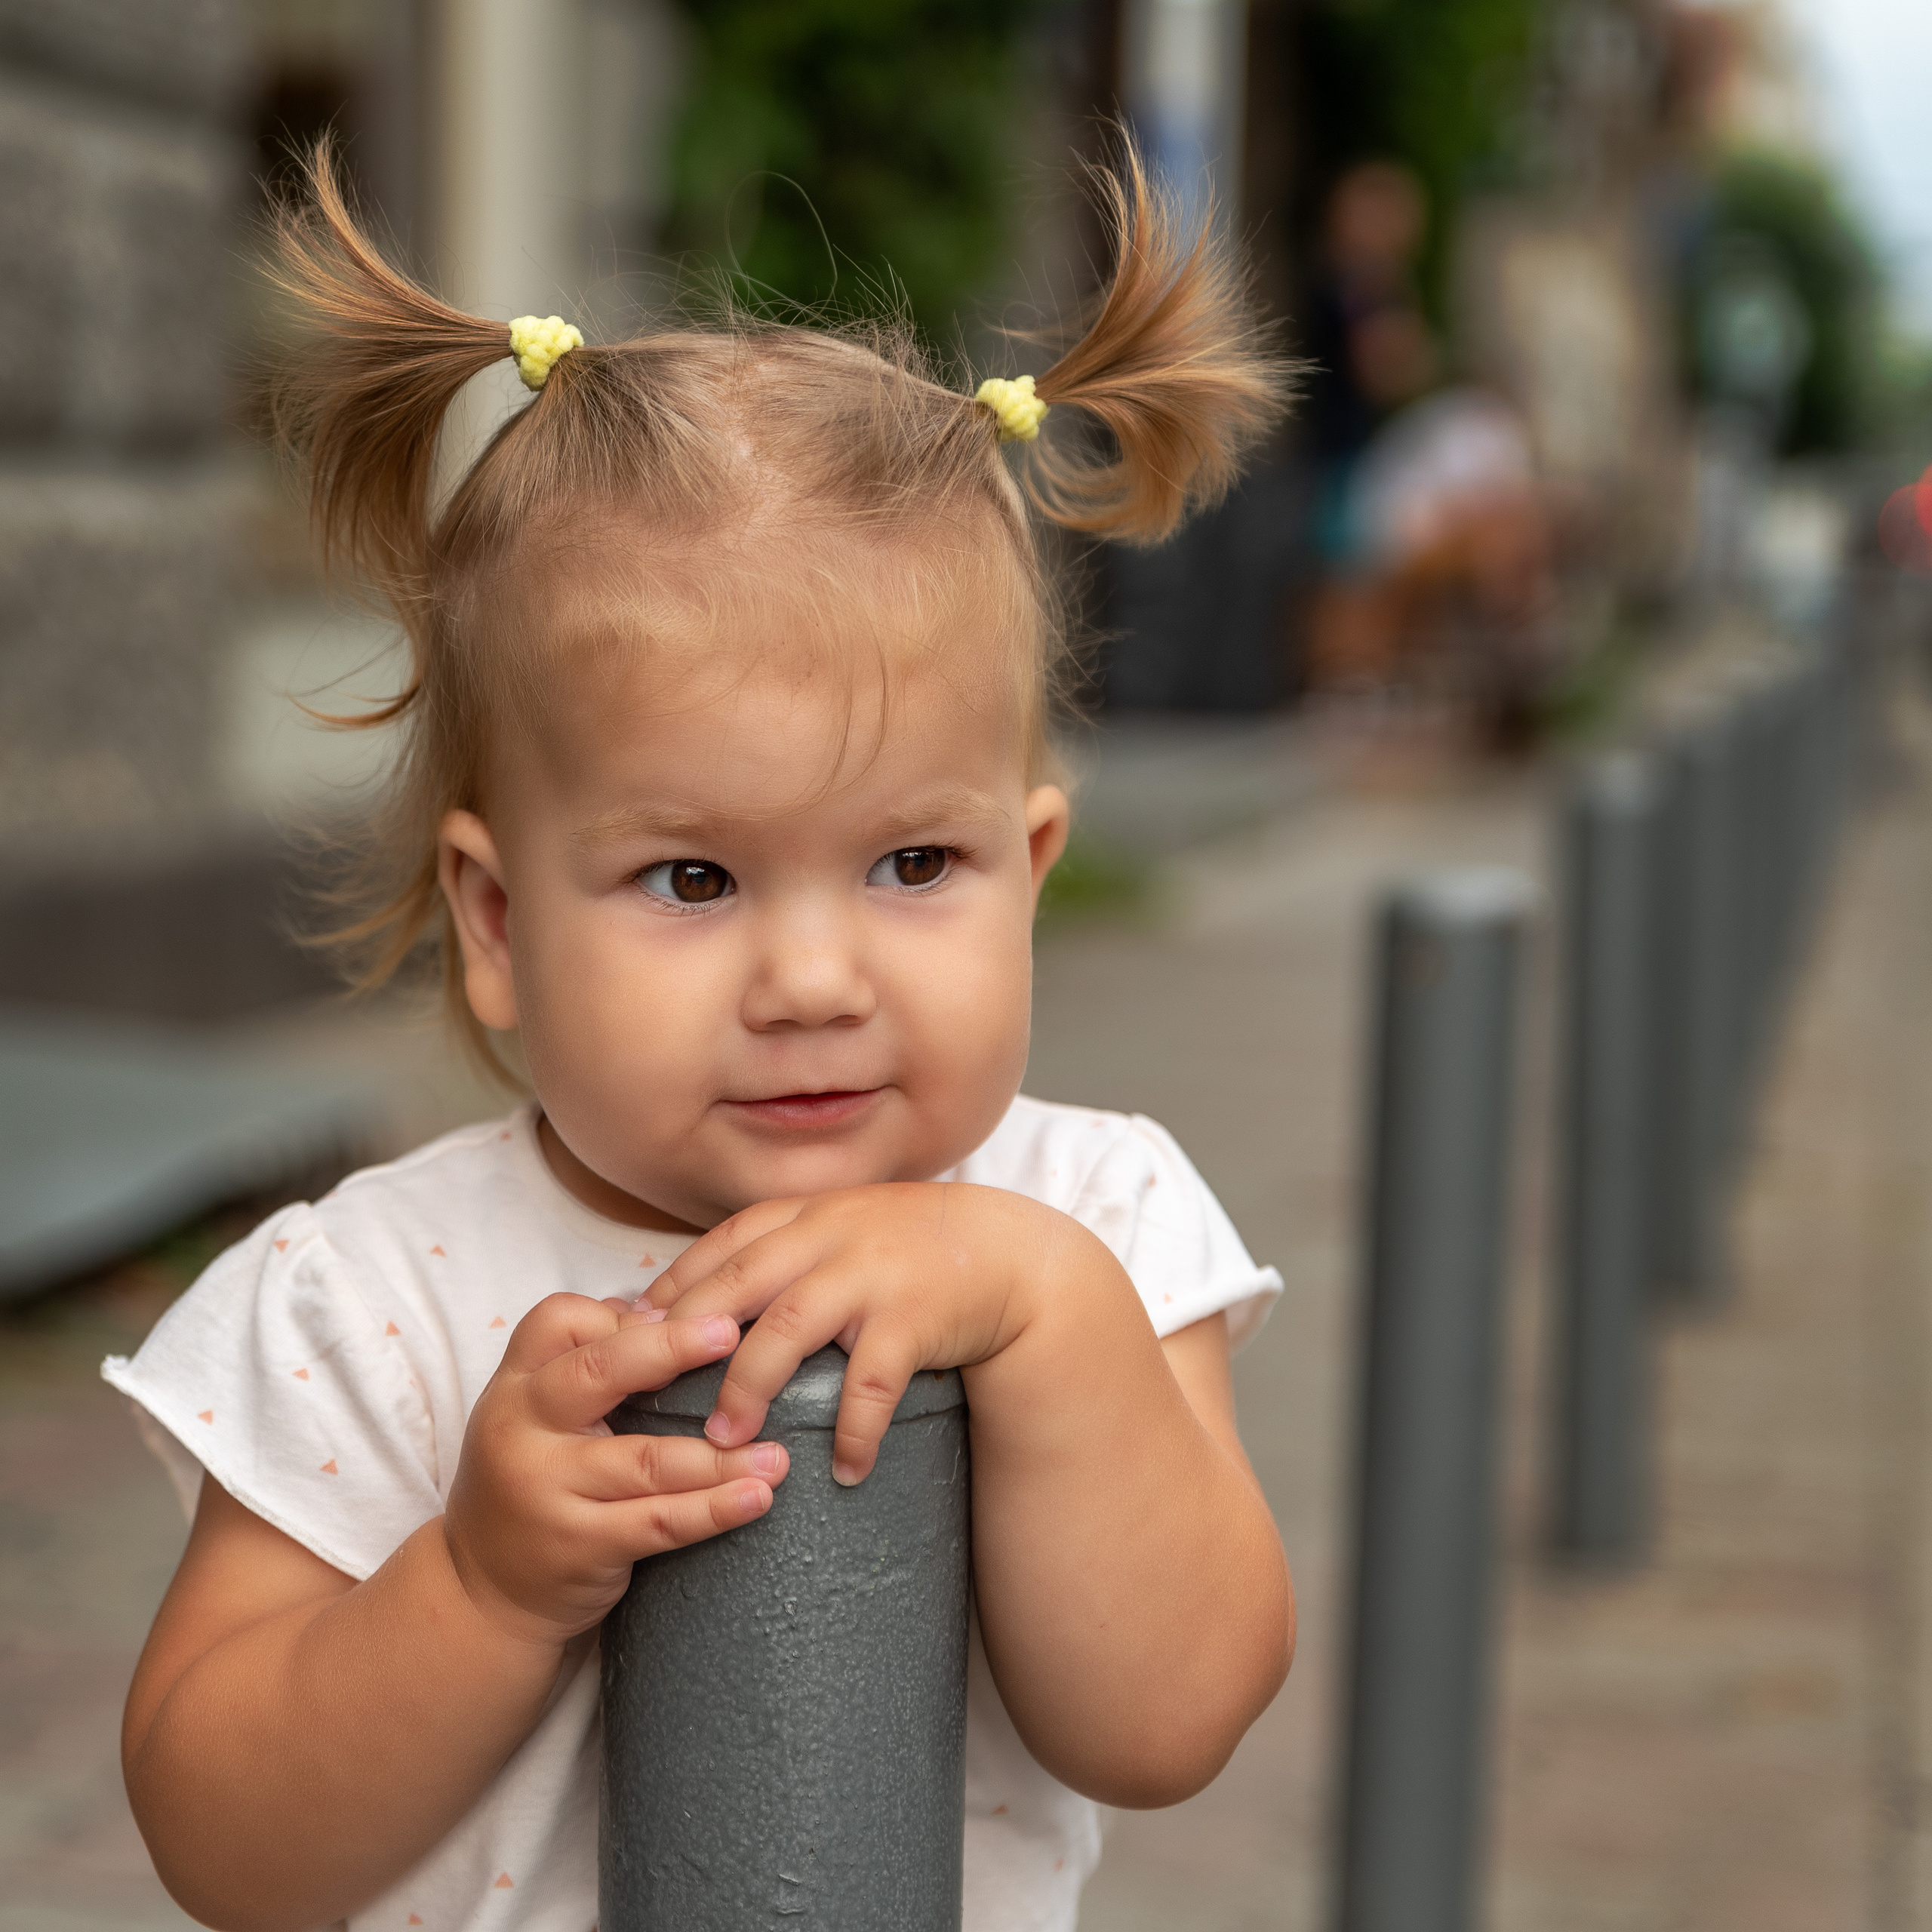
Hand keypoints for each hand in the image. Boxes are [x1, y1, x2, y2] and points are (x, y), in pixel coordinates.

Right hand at [442, 1295, 789, 1646]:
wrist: (482, 1594)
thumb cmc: (533, 1482)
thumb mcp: (540, 1416)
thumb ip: (592, 1364)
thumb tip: (676, 1312)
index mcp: (516, 1385)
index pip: (558, 1319)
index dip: (623, 1313)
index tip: (687, 1315)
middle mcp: (522, 1429)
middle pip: (597, 1371)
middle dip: (671, 1349)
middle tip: (734, 1335)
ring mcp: (547, 1490)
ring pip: (645, 1459)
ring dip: (722, 1454)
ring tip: (778, 1450)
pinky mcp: (579, 1546)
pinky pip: (657, 1523)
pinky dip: (714, 1509)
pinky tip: (759, 1496)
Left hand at [643, 1183, 1103, 1484]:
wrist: (1008, 1252)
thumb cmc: (910, 1250)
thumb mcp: (841, 1230)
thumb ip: (779, 1253)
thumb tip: (694, 1304)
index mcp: (805, 1217)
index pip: (720, 1247)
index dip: (671, 1292)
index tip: (628, 1340)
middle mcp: (830, 1238)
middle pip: (737, 1286)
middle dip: (687, 1341)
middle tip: (644, 1396)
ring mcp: (870, 1277)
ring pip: (789, 1330)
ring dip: (750, 1387)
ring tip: (725, 1443)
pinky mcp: (913, 1319)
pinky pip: (871, 1382)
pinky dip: (853, 1429)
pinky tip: (842, 1469)